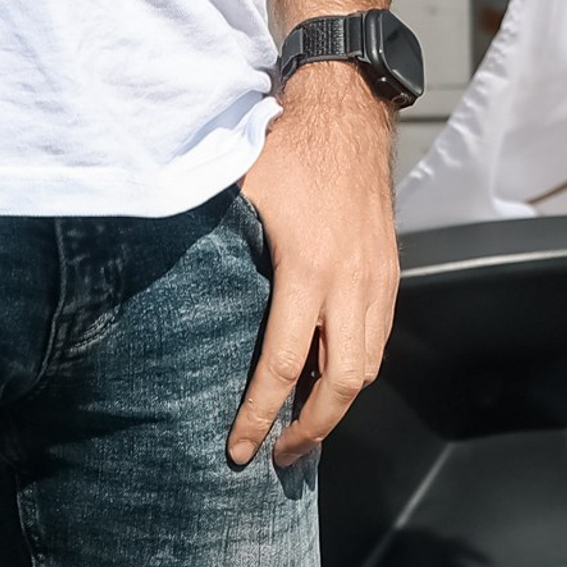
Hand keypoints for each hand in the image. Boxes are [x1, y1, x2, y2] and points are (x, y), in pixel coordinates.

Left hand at [228, 62, 399, 467]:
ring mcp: (378, 275)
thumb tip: (175, 303)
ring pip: (370, 362)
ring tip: (303, 426)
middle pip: (343, 380)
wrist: (348, 111)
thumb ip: (220, 255)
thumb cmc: (288, 152)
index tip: (238, 450)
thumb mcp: (240, 200)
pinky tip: (330, 375)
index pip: (283, 364)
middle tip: (277, 455)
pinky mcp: (390, 268)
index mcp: (309, 268)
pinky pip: (379, 336)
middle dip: (311, 427)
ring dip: (338, 403)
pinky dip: (357, 368)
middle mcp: (352, 280)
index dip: (259, 414)